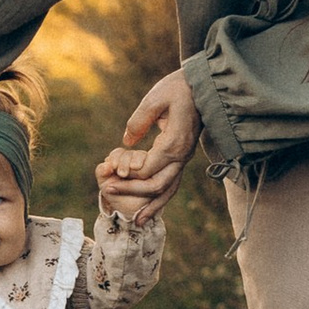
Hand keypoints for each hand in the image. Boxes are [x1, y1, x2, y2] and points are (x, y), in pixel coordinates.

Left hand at [96, 70, 200, 214]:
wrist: (202, 86)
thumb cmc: (177, 88)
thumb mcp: (155, 98)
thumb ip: (139, 120)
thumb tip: (126, 141)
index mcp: (174, 143)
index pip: (148, 169)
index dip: (128, 175)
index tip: (109, 172)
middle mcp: (181, 156)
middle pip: (157, 185)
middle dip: (132, 191)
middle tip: (107, 191)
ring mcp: (184, 158)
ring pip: (169, 190)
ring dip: (152, 206)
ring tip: (136, 222)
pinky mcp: (181, 157)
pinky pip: (172, 182)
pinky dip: (161, 197)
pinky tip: (149, 208)